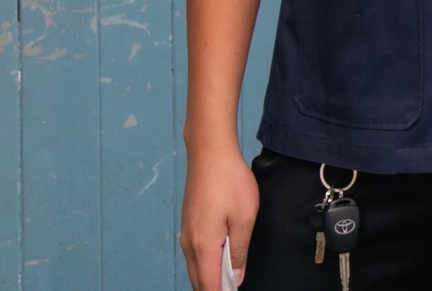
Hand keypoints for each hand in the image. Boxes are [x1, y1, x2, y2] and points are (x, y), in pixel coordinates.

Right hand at [178, 138, 257, 290]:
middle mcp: (189, 244)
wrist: (210, 153)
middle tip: (235, 285)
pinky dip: (207, 264)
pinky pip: (196, 255)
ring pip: (196, 268)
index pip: (208, 285)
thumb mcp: (244, 217)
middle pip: (198, 281)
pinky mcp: (189, 225)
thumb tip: (235, 277)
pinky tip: (222, 259)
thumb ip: (239, 251)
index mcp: (203, 245)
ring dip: (211, 277)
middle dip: (215, 288)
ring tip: (231, 277)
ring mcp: (187, 234)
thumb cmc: (229, 181)